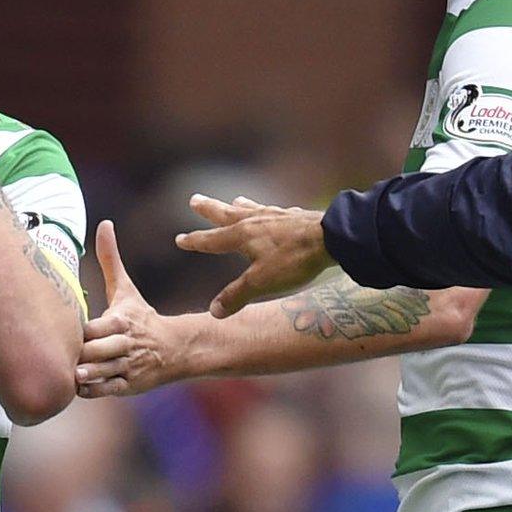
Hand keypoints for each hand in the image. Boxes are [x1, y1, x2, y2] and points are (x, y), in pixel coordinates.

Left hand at [77, 221, 195, 397]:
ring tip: (70, 373)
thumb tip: (104, 223)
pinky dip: (91, 389)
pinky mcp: (130, 385)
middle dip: (79, 356)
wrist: (176, 348)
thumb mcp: (125, 289)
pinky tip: (79, 384)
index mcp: (121, 321)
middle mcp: (125, 345)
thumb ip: (110, 259)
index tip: (61, 331)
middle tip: (57, 356)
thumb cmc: (141, 316)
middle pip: (94, 353)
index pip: (92, 330)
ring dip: (83, 375)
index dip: (77, 334)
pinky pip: (106, 390)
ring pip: (100, 374)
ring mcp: (128, 367)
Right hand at [173, 195, 332, 317]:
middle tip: (194, 199)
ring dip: (239, 206)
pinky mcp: (295, 217)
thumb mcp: (261, 282)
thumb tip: (213, 312)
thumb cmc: (293, 260)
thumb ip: (236, 296)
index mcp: (242, 236)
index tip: (180, 238)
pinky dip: (268, 211)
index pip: (211, 240)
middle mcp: (255, 221)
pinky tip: (276, 212)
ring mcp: (276, 216)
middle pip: (226, 213)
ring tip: (234, 200)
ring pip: (251, 209)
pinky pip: (276, 211)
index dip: (195, 241)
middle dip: (209, 209)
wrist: (331, 238)